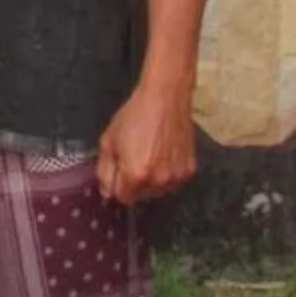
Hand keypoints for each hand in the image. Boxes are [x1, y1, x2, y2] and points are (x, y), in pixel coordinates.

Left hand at [95, 80, 198, 204]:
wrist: (166, 98)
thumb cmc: (134, 116)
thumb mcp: (108, 141)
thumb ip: (105, 171)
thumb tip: (107, 193)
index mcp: (135, 176)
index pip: (123, 198)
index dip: (119, 184)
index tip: (120, 169)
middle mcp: (158, 182)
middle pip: (141, 196)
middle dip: (135, 183)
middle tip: (136, 157)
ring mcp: (176, 177)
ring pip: (158, 190)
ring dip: (152, 180)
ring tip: (152, 154)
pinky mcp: (190, 170)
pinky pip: (174, 181)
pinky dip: (168, 173)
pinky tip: (165, 153)